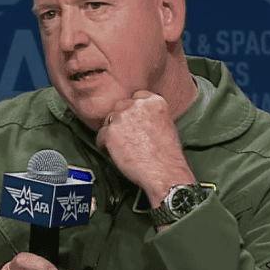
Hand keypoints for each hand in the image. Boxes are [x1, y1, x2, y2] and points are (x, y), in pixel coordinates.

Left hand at [95, 90, 195, 205]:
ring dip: (112, 130)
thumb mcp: (168, 126)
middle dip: (121, 119)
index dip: (133, 109)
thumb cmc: (168, 156)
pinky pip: (100, 135)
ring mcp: (123, 118)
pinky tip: (112, 150)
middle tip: (125, 133)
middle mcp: (138, 106)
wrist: (164, 172)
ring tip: (119, 144)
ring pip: (109, 120)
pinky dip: (104, 143)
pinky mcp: (110, 132)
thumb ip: (153, 116)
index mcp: (155, 102)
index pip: (137, 96)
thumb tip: (142, 118)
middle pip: (121, 106)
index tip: (132, 117)